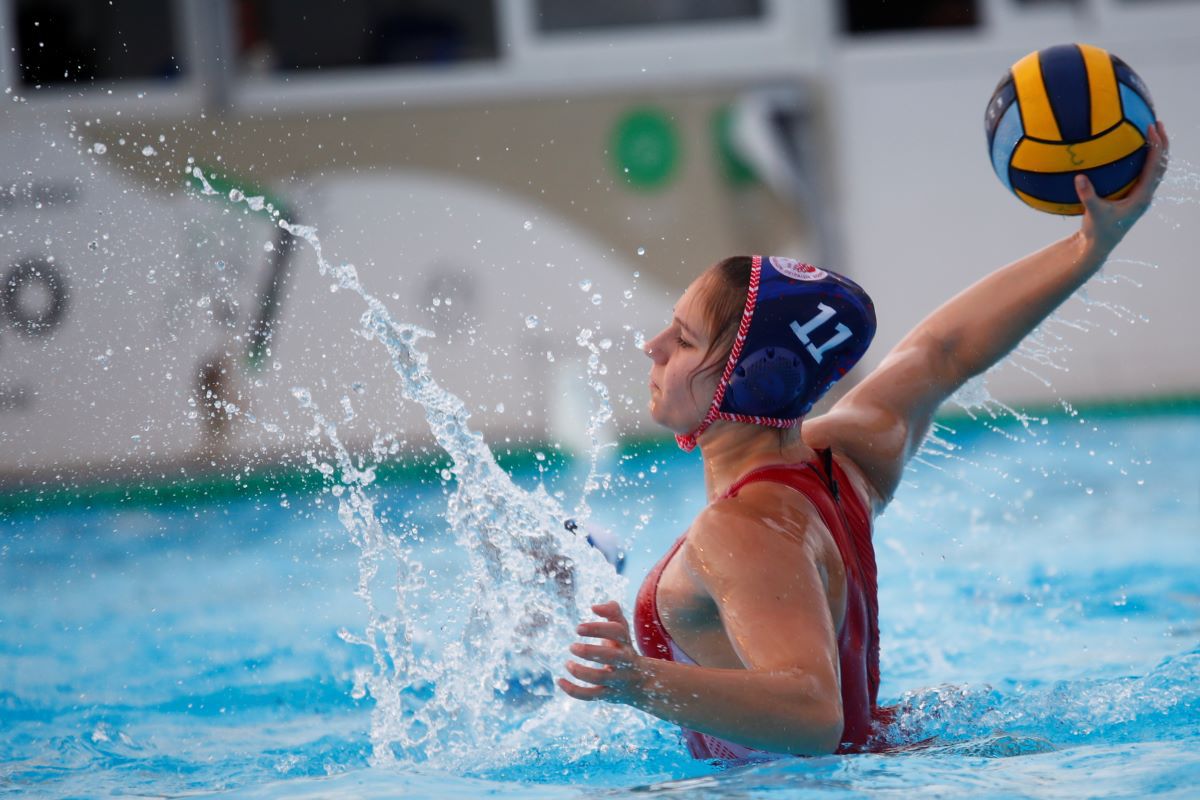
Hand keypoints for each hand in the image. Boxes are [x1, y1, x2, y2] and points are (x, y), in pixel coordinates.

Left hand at [558, 601, 648, 706]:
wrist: (642, 682)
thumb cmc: (624, 649)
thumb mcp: (622, 631)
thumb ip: (612, 612)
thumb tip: (594, 606)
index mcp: (626, 643)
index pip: (617, 632)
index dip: (597, 628)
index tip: (578, 628)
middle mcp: (624, 662)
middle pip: (611, 656)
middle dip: (589, 651)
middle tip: (572, 646)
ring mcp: (617, 680)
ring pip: (600, 678)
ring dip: (580, 671)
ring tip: (567, 663)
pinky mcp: (608, 695)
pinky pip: (591, 695)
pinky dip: (573, 690)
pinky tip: (559, 680)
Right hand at [1076, 121, 1169, 255]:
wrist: (1099, 246)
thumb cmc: (1098, 231)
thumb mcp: (1093, 213)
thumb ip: (1088, 195)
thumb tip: (1079, 177)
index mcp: (1142, 196)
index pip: (1155, 167)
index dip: (1156, 146)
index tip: (1152, 128)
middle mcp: (1146, 194)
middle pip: (1162, 164)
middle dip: (1162, 143)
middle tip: (1157, 123)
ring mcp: (1141, 195)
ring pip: (1155, 169)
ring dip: (1156, 151)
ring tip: (1151, 133)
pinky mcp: (1133, 196)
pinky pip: (1144, 173)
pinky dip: (1143, 160)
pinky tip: (1132, 152)